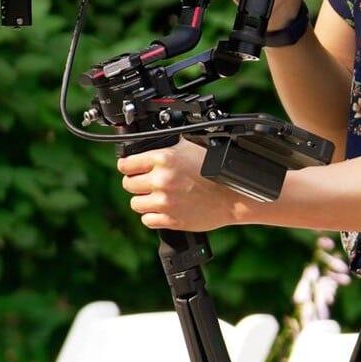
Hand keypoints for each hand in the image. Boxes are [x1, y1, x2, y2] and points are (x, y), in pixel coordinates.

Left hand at [117, 138, 246, 231]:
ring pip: (135, 203)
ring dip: (144, 200)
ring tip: (156, 196)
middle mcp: (161, 180)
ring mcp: (165, 201)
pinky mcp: (170, 219)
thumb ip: (168, 145)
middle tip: (148, 182)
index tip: (131, 168)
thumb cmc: (216, 171)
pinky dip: (153, 215)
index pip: (126, 164)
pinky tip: (164, 208)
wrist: (234, 196)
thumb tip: (151, 141)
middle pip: (128, 184)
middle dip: (136, 182)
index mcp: (163, 159)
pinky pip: (147, 219)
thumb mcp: (191, 146)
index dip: (128, 165)